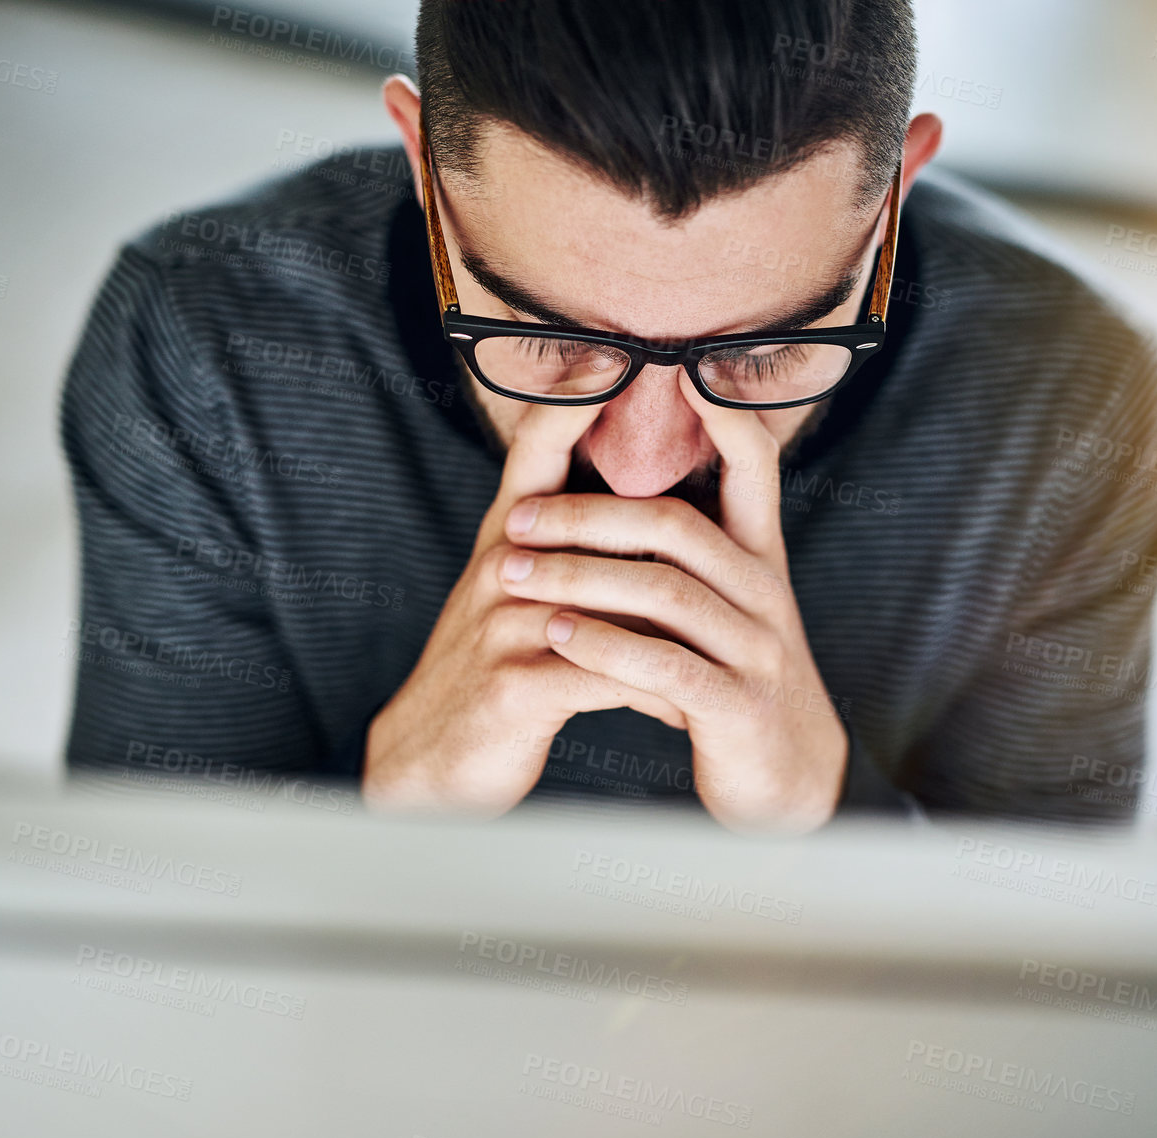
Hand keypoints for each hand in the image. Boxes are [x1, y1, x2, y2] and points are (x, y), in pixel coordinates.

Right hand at [360, 401, 689, 817]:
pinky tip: (686, 705)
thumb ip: (564, 546)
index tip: (629, 354)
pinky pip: (606, 673)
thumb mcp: (515, 597)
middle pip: (592, 516)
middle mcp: (502, 567)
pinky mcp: (516, 685)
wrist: (431, 763)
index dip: (578, 399)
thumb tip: (634, 500)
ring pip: (613, 600)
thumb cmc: (493, 670)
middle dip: (657, 510)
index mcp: (508, 538)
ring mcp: (505, 624)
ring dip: (671, 623)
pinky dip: (652, 688)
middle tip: (724, 500)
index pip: (539, 448)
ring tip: (725, 635)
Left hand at [498, 374, 847, 833]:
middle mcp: (766, 595)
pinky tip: (557, 638)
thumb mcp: (724, 611)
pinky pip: (667, 664)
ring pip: (665, 592)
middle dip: (589, 514)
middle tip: (516, 518)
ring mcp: (758, 651)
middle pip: (678, 526)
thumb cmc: (736, 683)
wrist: (789, 781)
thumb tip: (628, 497)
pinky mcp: (739, 707)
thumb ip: (688, 558)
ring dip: (579, 577)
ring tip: (513, 577)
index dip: (727, 418)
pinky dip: (605, 645)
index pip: (756, 471)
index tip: (684, 369)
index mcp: (760, 562)